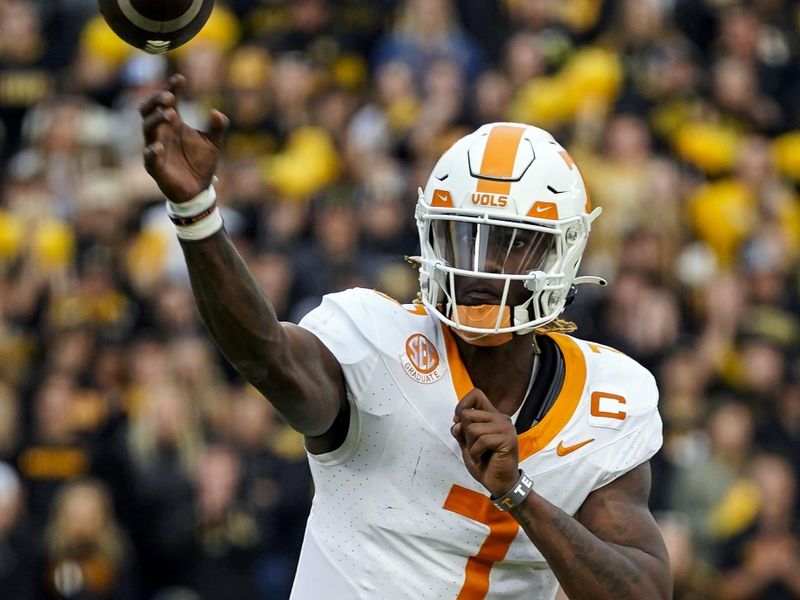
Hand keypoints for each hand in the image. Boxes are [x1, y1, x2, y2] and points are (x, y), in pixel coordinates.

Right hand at [139, 74, 227, 202]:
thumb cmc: (202, 164)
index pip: (168, 101)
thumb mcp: (214, 143)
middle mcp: (161, 133)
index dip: (172, 88)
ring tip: (170, 114)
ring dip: (156, 119)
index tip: (180, 79)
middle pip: (148, 110)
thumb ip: (218, 127)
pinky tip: (159, 146)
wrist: (198, 190)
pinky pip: (149, 156)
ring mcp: (155, 148)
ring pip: (147, 128)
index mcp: (174, 124)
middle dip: (156, 100)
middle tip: (169, 97)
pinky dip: (152, 150)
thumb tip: (216, 113)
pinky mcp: (155, 166)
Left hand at [452, 389, 519, 497]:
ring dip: (471, 445)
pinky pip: (481, 440)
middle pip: (468, 414)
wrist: (500, 484)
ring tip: (480, 454)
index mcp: (492, 416)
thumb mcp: (467, 445)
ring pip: (473, 428)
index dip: (462, 405)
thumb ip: (461, 432)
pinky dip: (476, 453)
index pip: (476, 395)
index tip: (458, 422)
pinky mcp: (508, 439)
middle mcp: (501, 418)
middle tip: (474, 447)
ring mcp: (506, 427)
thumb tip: (456, 422)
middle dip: (465, 433)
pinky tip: (483, 458)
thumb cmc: (485, 464)